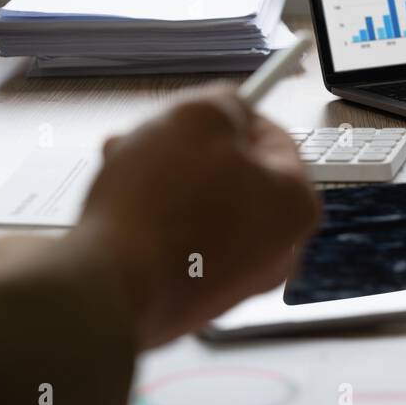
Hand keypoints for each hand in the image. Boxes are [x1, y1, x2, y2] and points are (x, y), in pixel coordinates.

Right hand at [72, 91, 320, 347]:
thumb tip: (231, 108)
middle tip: (152, 137)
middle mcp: (278, 250)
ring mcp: (238, 282)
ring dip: (166, 182)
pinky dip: (157, 223)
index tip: (202, 108)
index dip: (232, 115)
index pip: (275, 139)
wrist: (109, 288)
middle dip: (189, 151)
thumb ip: (226, 102)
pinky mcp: (197, 302)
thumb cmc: (158, 206)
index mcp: (296, 205)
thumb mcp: (198, 118)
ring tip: (124, 167)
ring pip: (205, 208)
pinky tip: (123, 208)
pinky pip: (183, 245)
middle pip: (236, 177)